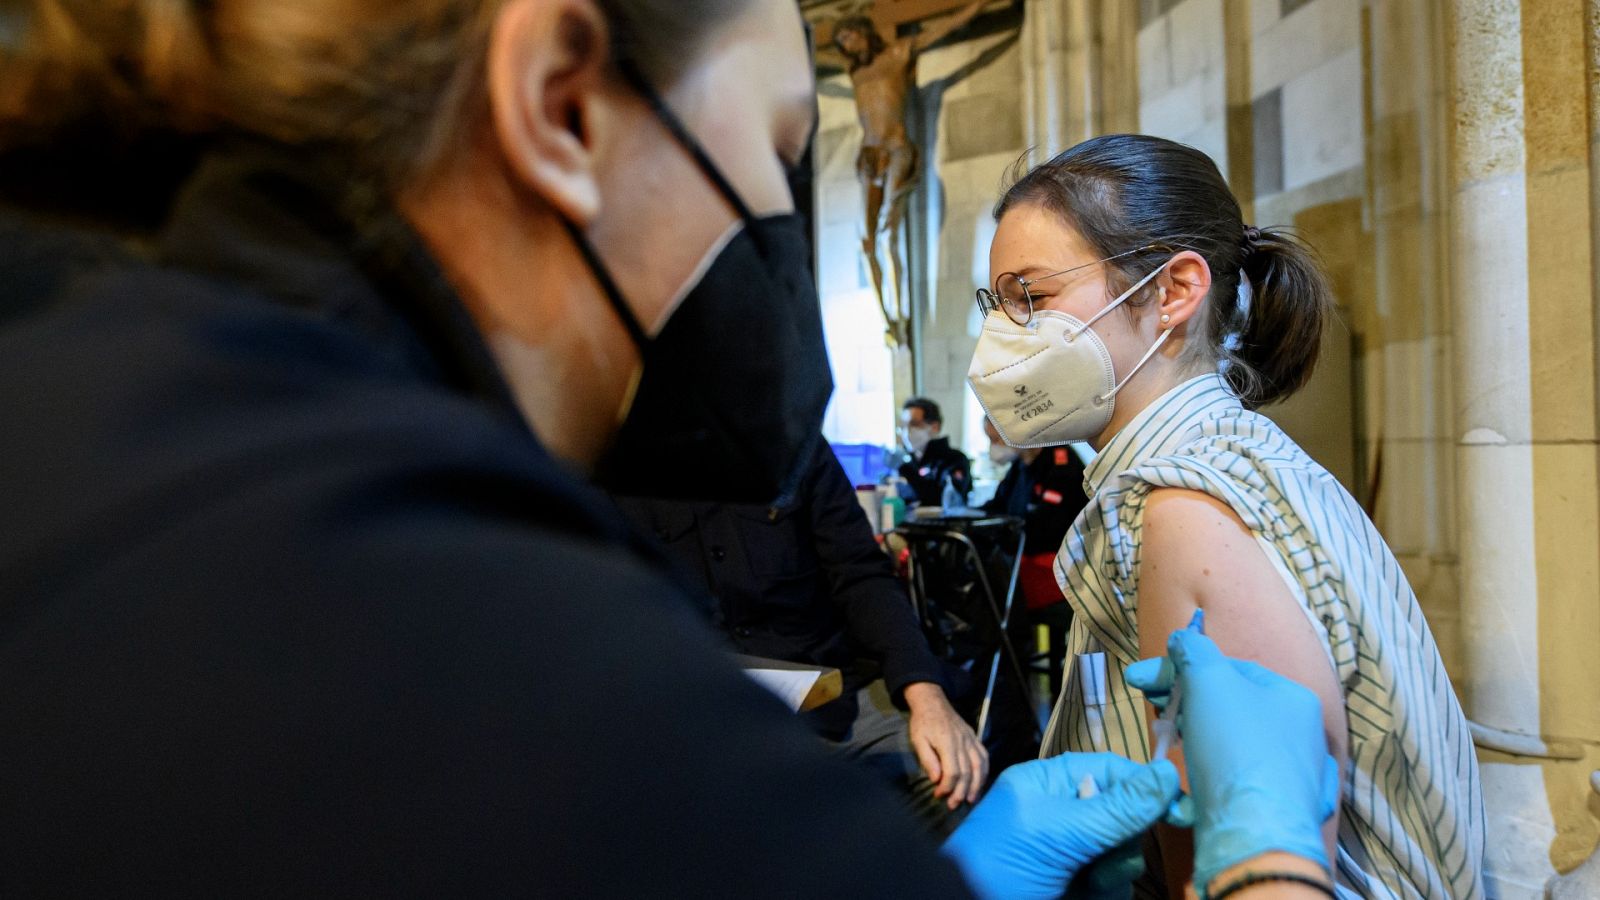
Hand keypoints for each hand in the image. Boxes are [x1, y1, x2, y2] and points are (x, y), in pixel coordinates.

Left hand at [904, 682, 987, 807]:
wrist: (933, 702)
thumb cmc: (923, 722)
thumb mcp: (918, 739)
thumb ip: (927, 759)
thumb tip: (936, 779)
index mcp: (948, 743)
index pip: (953, 771)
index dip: (947, 786)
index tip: (938, 795)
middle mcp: (963, 742)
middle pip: (967, 772)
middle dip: (961, 791)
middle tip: (953, 805)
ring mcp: (971, 740)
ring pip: (979, 766)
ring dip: (976, 785)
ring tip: (970, 799)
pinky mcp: (975, 738)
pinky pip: (984, 757)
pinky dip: (984, 772)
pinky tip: (980, 783)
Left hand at [942, 753, 1180, 899]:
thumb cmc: (1001, 864)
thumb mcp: (1063, 831)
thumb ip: (1119, 807)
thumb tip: (1168, 773)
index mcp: (1048, 785)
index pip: (1110, 771)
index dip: (1145, 788)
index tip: (1179, 810)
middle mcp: (1060, 813)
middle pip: (1122, 816)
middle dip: (1121, 841)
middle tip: (1105, 858)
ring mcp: (1067, 852)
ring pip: (1122, 854)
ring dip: (1113, 871)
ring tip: (1087, 883)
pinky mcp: (1074, 883)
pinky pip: (1112, 883)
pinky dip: (1106, 890)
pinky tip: (1086, 894)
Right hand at [1124, 629, 1338, 892]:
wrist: (1254, 835)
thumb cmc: (1235, 749)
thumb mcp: (1209, 682)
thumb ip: (1194, 651)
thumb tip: (1184, 639)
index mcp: (1293, 698)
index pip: (1231, 668)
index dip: (1183, 667)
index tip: (1141, 679)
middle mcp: (1301, 736)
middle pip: (1231, 705)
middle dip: (1186, 702)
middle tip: (1152, 707)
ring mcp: (1294, 777)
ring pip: (1233, 744)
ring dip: (1195, 737)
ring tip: (1168, 742)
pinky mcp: (1276, 811)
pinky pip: (1239, 781)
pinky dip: (1212, 774)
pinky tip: (1193, 777)